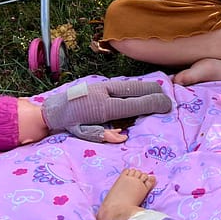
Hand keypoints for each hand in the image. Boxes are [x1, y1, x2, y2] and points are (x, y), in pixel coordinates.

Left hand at [41, 80, 172, 136]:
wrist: (52, 109)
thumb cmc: (69, 124)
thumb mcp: (82, 133)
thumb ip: (103, 134)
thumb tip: (123, 136)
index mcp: (103, 108)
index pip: (135, 104)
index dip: (153, 104)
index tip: (167, 105)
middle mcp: (106, 93)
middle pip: (136, 90)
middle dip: (154, 93)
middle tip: (168, 99)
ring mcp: (103, 86)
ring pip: (130, 85)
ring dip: (146, 88)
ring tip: (160, 91)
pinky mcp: (101, 84)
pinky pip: (123, 84)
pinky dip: (136, 87)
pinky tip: (143, 89)